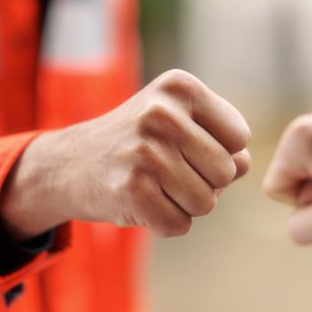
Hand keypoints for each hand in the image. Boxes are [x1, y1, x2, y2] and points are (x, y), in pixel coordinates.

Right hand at [0, 69, 251, 238]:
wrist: (68, 164)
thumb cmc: (138, 143)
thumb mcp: (178, 122)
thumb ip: (222, 140)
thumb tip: (243, 165)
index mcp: (179, 87)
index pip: (239, 137)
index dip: (220, 152)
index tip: (185, 147)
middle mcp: (162, 113)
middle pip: (227, 172)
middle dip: (205, 182)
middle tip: (168, 171)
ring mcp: (145, 152)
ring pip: (207, 203)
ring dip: (185, 205)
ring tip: (155, 185)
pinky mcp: (131, 190)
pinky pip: (179, 225)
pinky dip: (164, 223)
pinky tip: (141, 202)